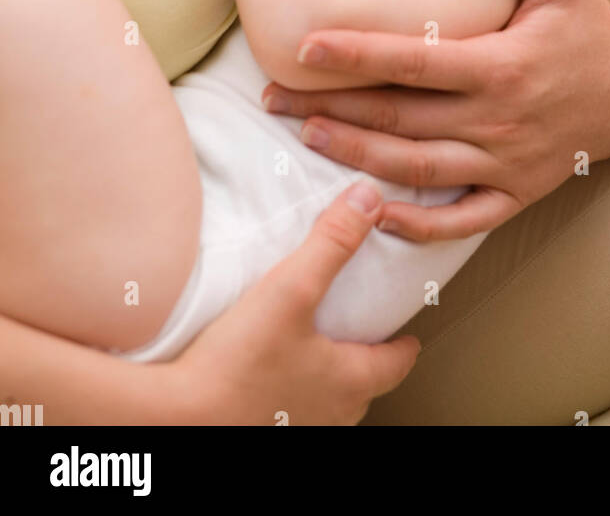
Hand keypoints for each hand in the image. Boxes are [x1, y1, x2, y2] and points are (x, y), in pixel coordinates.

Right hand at [170, 180, 420, 424]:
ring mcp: (298, 432)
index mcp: (349, 382)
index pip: (395, 365)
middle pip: (363, 388)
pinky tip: (270, 377)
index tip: (408, 336)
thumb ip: (332, 242)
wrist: (177, 419)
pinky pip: (292, 416)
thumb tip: (370, 198)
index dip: (403, 346)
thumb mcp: (290, 288)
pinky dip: (292, 396)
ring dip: (326, 381)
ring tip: (313, 353)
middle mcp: (331, 416)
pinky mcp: (264, 434)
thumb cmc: (238, 362)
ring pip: (328, 407)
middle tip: (360, 335)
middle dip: (365, 362)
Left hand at [261, 0, 609, 241]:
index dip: (357, 55)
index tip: (305, 46)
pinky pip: (460, 221)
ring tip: (306, 135)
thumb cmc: (586, 23)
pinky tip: (371, 212)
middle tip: (274, 97)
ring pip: (417, 169)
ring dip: (356, 156)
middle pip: (401, 119)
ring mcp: (506, 165)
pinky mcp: (516, 195)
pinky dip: (415, 225)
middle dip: (332, 107)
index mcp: (503, 65)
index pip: (415, 61)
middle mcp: (499, 121)